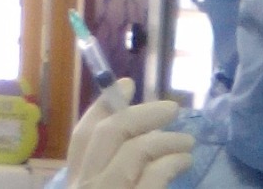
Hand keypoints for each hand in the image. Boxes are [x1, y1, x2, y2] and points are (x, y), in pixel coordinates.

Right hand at [65, 78, 194, 188]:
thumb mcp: (108, 188)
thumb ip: (116, 166)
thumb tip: (146, 130)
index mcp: (75, 182)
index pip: (82, 137)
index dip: (103, 106)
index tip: (126, 84)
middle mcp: (84, 186)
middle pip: (108, 134)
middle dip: (142, 114)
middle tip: (172, 108)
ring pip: (135, 150)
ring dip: (167, 139)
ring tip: (187, 142)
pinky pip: (155, 173)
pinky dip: (173, 161)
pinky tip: (184, 161)